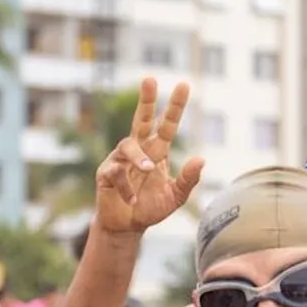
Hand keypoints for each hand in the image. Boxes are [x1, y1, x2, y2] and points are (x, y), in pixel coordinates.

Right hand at [92, 78, 205, 236]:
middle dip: (146, 100)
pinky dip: (127, 187)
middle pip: (141, 119)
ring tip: (149, 170)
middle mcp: (138, 151)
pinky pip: (116, 172)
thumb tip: (202, 159)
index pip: (167, 124)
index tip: (184, 85)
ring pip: (127, 145)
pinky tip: (131, 200)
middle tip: (150, 79)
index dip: (175, 106)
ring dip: (140, 157)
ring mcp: (119, 160)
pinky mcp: (105, 173)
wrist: (126, 227)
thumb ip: (189, 179)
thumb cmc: (150, 209)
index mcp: (157, 151)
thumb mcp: (176, 196)